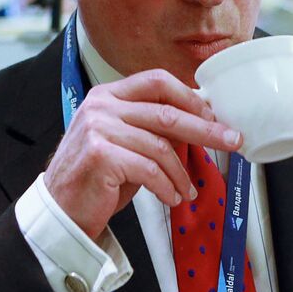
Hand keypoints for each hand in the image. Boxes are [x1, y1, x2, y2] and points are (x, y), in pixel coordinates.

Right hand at [44, 69, 241, 239]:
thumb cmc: (96, 178)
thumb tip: (197, 125)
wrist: (60, 209)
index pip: (157, 82)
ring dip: (181, 173)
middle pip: (167, 112)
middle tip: (231, 140)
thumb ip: (152, 130)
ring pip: (160, 146)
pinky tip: (171, 197)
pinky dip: (166, 186)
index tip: (213, 116)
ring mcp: (98, 128)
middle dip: (205, 129)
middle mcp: (102, 106)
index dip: (190, 98)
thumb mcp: (125, 144)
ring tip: (187, 189)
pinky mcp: (100, 155)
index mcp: (108, 95)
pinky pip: (148, 169)